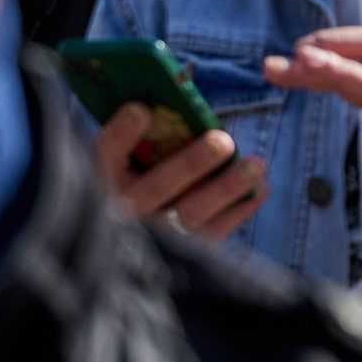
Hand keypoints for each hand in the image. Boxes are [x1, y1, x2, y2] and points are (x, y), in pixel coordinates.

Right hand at [96, 105, 265, 240]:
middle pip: (157, 187)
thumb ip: (149, 135)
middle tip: (223, 142)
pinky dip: (238, 211)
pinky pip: (212, 233)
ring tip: (255, 165)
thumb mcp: (131, 156)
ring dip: (226, 188)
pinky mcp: (180, 254)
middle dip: (191, 164)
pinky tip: (259, 189)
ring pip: (190, 214)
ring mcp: (151, 237)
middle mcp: (122, 210)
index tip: (141, 111)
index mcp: (102, 177)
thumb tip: (180, 107)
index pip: (105, 153)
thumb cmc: (140, 175)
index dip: (121, 134)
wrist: (136, 235)